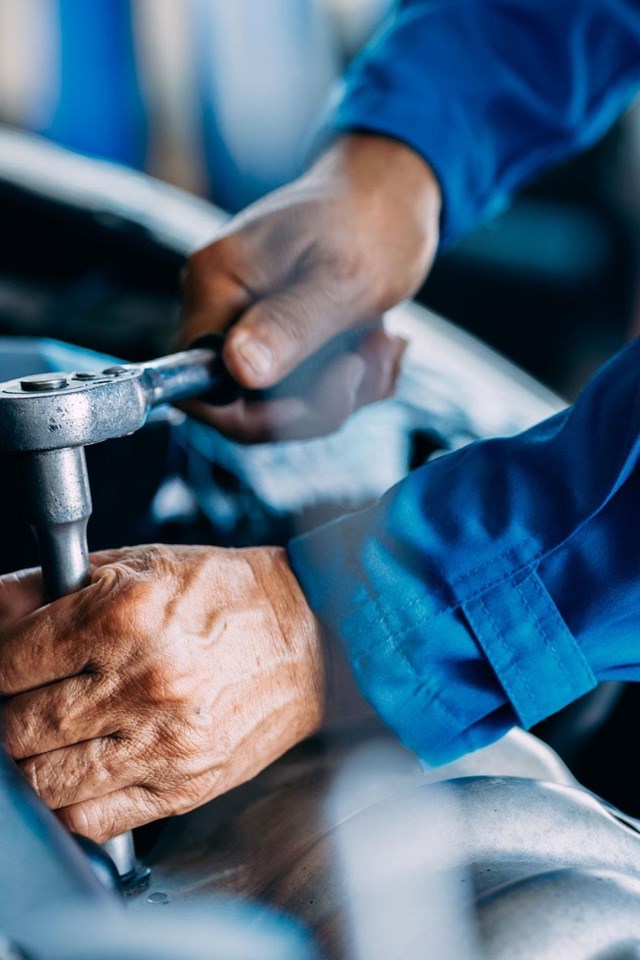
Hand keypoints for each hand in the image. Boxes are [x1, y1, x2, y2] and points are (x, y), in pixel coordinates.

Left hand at [0, 545, 323, 841]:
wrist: (311, 634)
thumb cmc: (226, 595)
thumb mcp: (139, 564)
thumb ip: (53, 586)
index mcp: (125, 616)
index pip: (8, 663)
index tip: (4, 669)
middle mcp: (143, 681)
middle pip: (17, 729)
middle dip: (9, 714)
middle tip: (28, 698)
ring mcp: (164, 741)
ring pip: (43, 782)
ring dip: (35, 760)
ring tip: (55, 732)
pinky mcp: (183, 786)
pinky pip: (90, 819)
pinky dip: (70, 800)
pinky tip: (84, 766)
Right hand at [181, 133, 441, 440]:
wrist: (394, 191)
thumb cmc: (372, 221)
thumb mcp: (341, 281)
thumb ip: (289, 325)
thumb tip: (238, 369)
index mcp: (216, 283)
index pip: (199, 387)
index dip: (258, 416)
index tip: (321, 398)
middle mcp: (218, 302)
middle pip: (244, 403)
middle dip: (315, 403)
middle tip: (367, 366)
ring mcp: (245, 317)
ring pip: (279, 399)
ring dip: (342, 390)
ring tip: (383, 344)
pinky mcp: (274, 329)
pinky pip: (300, 385)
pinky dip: (346, 379)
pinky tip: (378, 344)